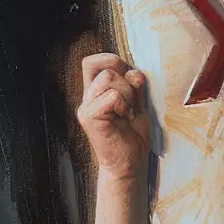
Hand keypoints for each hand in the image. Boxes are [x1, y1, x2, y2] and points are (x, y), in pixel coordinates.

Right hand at [77, 52, 151, 182]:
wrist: (130, 164)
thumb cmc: (132, 136)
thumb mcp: (137, 103)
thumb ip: (133, 85)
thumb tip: (134, 72)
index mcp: (96, 92)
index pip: (93, 62)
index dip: (110, 60)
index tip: (128, 77)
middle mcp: (88, 98)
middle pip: (105, 67)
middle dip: (127, 81)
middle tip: (131, 105)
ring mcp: (86, 107)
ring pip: (108, 78)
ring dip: (127, 94)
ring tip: (128, 114)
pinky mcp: (89, 117)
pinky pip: (111, 96)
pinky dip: (124, 105)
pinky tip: (125, 119)